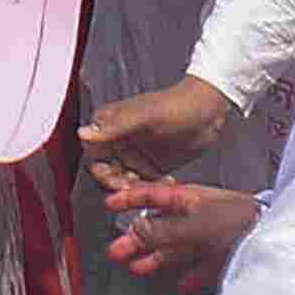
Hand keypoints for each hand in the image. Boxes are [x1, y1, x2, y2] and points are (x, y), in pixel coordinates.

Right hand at [81, 76, 237, 175]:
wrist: (211, 111)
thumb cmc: (179, 105)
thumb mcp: (146, 116)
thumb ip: (114, 126)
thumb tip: (83, 133)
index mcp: (111, 124)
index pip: (92, 154)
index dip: (100, 171)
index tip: (117, 180)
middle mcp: (119, 141)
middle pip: (106, 172)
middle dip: (119, 184)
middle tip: (137, 187)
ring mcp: (136, 155)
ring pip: (124, 181)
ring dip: (136, 189)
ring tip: (156, 186)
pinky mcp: (152, 167)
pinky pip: (143, 185)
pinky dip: (151, 189)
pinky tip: (168, 183)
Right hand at [100, 176, 260, 291]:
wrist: (274, 236)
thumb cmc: (237, 220)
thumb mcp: (194, 223)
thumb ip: (163, 229)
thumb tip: (132, 230)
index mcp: (188, 198)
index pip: (152, 194)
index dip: (130, 198)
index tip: (110, 204)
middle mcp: (197, 215)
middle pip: (160, 226)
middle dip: (136, 238)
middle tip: (115, 251)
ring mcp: (211, 235)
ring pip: (177, 247)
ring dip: (156, 258)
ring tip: (137, 268)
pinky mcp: (225, 255)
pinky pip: (202, 265)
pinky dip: (190, 274)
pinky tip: (182, 284)